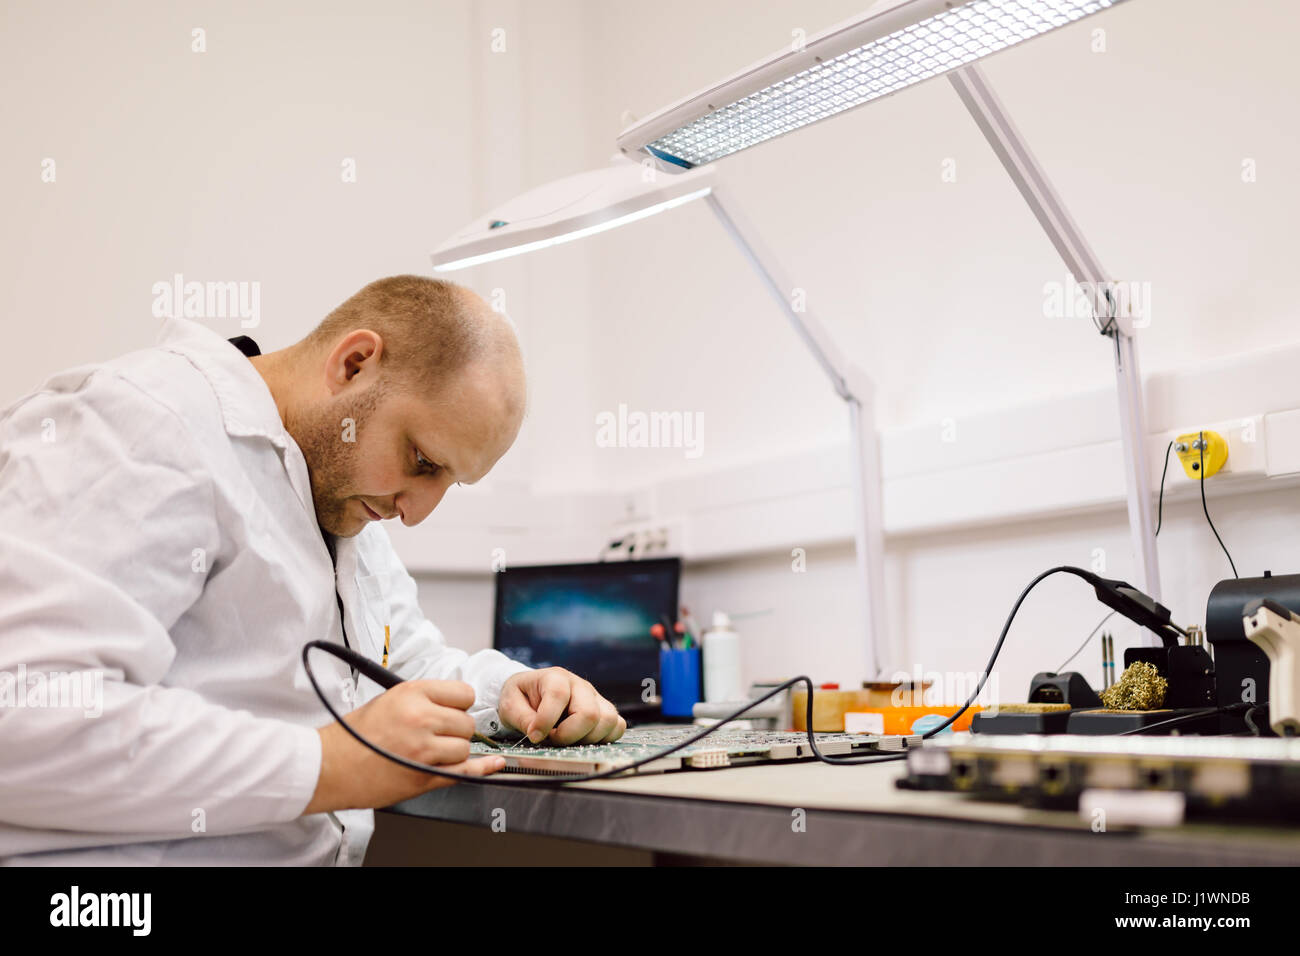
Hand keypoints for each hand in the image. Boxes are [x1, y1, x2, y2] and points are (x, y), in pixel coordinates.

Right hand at [303, 679, 504, 814]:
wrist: (330, 766)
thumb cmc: (354, 734)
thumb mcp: (388, 699)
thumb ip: (423, 699)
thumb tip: (453, 702)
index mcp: (412, 694)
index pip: (463, 693)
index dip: (459, 705)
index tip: (452, 711)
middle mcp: (421, 718)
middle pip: (467, 723)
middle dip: (457, 730)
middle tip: (437, 735)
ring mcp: (424, 749)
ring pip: (465, 747)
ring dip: (455, 751)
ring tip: (430, 753)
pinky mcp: (425, 776)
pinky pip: (465, 771)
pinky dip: (482, 769)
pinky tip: (493, 764)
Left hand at [499, 668, 625, 744]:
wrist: (530, 692)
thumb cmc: (521, 697)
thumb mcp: (510, 705)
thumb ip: (522, 718)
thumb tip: (537, 734)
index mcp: (555, 677)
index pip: (559, 697)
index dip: (546, 722)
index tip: (534, 736)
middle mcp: (580, 685)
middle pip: (589, 713)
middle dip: (569, 735)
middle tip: (552, 739)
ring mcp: (595, 697)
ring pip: (608, 720)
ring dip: (587, 739)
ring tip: (567, 739)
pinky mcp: (603, 710)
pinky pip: (617, 726)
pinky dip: (604, 738)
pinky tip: (583, 740)